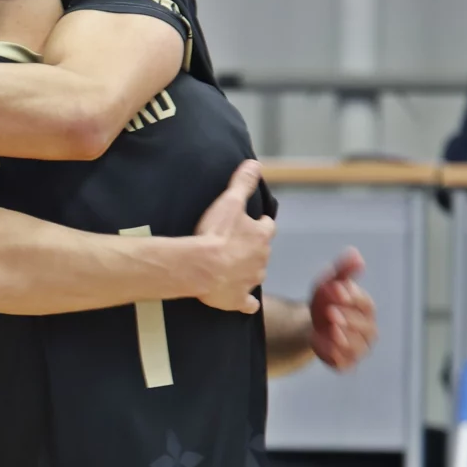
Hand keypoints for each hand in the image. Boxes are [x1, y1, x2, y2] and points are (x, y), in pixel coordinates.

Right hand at [190, 160, 274, 313]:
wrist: (200, 266)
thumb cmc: (214, 234)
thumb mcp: (228, 202)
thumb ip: (242, 183)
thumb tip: (255, 163)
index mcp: (261, 235)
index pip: (267, 226)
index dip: (258, 224)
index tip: (249, 223)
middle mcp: (262, 258)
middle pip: (262, 251)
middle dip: (251, 248)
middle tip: (233, 244)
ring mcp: (251, 280)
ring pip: (256, 273)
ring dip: (247, 270)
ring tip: (230, 267)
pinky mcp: (239, 299)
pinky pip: (247, 303)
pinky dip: (246, 301)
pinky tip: (242, 300)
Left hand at [309, 248, 375, 369]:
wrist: (311, 325)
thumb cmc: (326, 301)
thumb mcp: (329, 283)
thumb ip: (343, 271)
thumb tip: (355, 254)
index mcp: (366, 309)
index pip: (364, 304)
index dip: (352, 298)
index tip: (337, 291)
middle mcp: (367, 330)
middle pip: (364, 327)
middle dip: (348, 319)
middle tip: (331, 312)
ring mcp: (358, 348)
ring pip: (357, 346)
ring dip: (344, 339)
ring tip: (331, 330)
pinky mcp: (346, 362)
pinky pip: (345, 363)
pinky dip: (336, 358)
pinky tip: (324, 348)